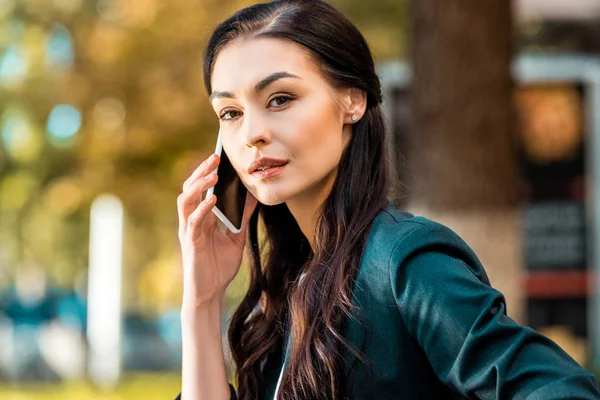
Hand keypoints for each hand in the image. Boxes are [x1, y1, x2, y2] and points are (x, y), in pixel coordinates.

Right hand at [177, 153, 257, 307]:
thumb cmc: (220, 266)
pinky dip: (202, 208)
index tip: (220, 157)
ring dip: (198, 185)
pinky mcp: (190, 242)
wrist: (211, 292)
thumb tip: (254, 196)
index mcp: (202, 217)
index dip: (207, 171)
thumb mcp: (237, 237)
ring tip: (213, 174)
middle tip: (216, 157)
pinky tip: (213, 200)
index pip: (201, 188)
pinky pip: (193, 221)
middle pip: (190, 188)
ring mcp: (189, 230)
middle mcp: (192, 220)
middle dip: (201, 171)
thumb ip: (243, 217)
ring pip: (186, 199)